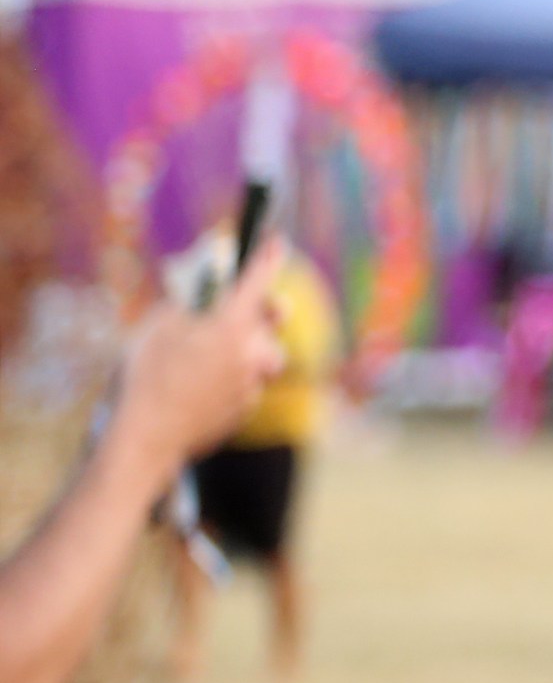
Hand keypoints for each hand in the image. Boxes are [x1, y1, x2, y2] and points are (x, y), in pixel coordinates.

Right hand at [118, 238, 284, 470]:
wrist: (143, 439)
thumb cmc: (144, 377)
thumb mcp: (157, 326)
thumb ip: (185, 305)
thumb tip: (197, 301)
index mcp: (232, 324)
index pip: (258, 279)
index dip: (268, 257)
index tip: (278, 242)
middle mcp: (250, 352)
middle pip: (271, 324)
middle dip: (267, 312)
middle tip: (257, 307)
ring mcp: (250, 384)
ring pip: (263, 360)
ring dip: (250, 352)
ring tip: (214, 354)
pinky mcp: (242, 410)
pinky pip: (247, 387)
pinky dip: (232, 381)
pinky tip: (200, 387)